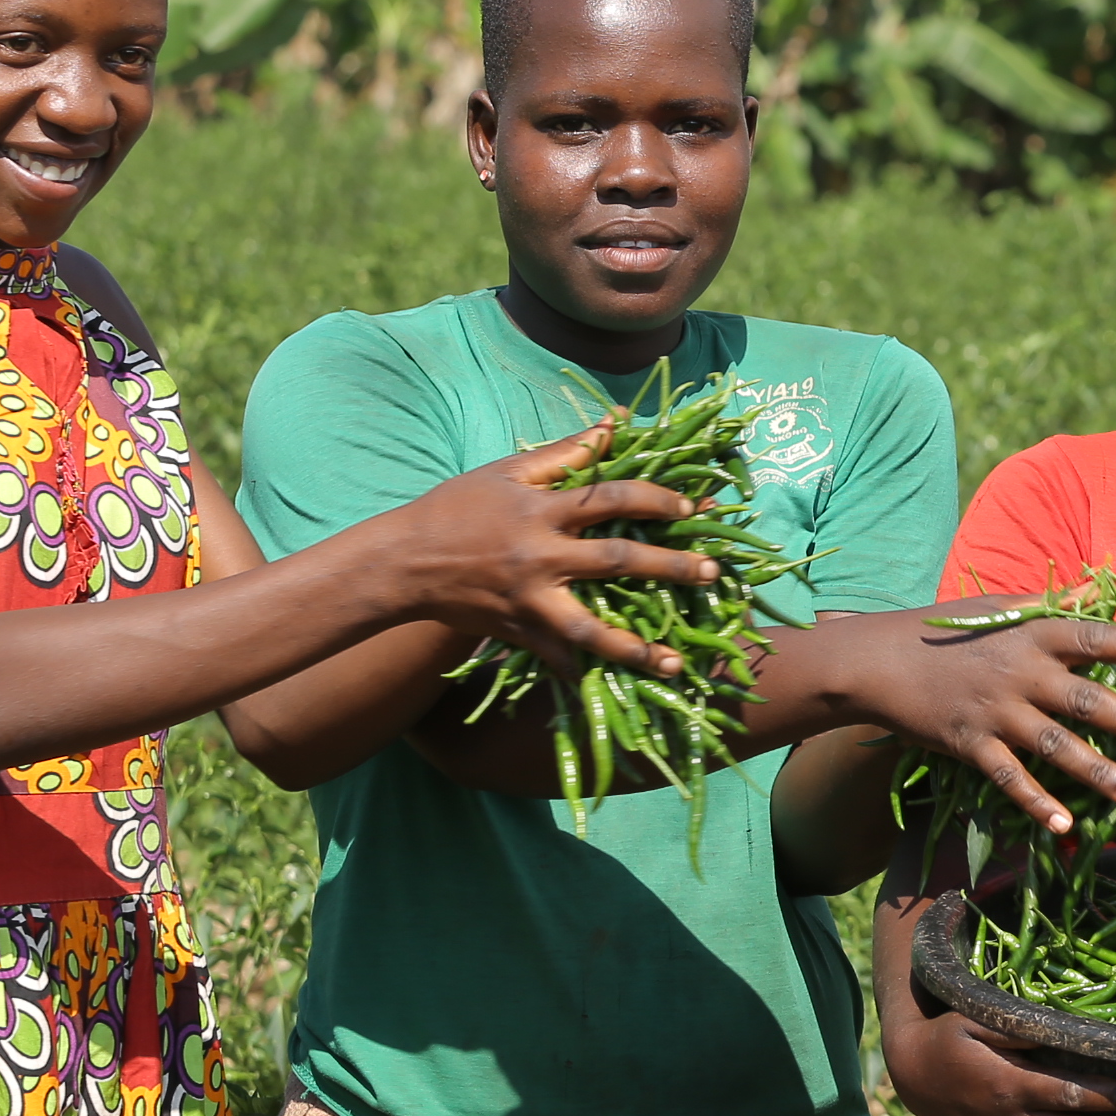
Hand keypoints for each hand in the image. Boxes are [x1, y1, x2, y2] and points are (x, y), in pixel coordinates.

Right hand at [390, 420, 721, 680]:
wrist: (402, 563)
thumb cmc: (456, 507)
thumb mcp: (507, 471)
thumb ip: (567, 452)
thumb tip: (617, 422)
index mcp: (540, 510)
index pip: (609, 498)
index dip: (654, 500)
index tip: (691, 509)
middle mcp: (539, 557)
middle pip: (614, 562)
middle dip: (668, 568)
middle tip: (713, 574)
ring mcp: (529, 600)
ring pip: (589, 628)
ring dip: (635, 647)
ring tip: (675, 662)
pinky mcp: (517, 632)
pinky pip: (557, 660)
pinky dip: (587, 677)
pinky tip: (622, 693)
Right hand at [840, 597, 1115, 838]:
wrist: (879, 661)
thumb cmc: (949, 630)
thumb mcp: (1000, 607)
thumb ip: (1052, 603)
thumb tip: (1098, 587)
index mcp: (1031, 633)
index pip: (1094, 636)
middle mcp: (1019, 673)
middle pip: (1084, 699)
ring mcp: (995, 712)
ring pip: (1054, 747)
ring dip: (1097, 772)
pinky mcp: (969, 744)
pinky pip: (1009, 779)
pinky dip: (1036, 803)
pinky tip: (1065, 826)